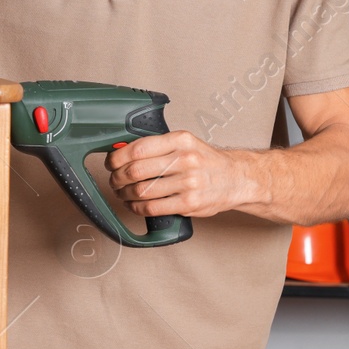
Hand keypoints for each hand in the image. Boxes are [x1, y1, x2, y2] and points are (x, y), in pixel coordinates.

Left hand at [105, 131, 255, 218]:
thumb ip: (156, 147)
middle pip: (136, 171)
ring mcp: (189, 183)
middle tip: (114, 180)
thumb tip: (121, 151)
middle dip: (117, 178)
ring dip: (125, 194)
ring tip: (123, 193)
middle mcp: (185, 159)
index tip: (111, 163)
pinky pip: (152, 208)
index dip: (117, 158)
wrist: (236, 179)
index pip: (138, 148)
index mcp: (180, 140)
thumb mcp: (184, 143)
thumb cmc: (206, 161)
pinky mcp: (190, 204)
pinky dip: (137, 208)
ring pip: (141, 191)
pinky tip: (134, 204)